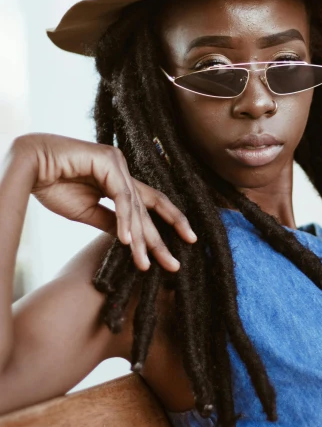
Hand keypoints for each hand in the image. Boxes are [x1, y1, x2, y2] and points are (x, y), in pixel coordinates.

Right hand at [13, 133, 196, 271]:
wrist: (29, 166)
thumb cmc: (53, 184)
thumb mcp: (86, 211)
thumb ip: (109, 222)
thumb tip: (130, 240)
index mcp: (119, 180)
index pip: (151, 203)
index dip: (170, 222)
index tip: (187, 243)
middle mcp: (123, 169)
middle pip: (150, 207)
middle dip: (160, 238)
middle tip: (174, 264)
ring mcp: (117, 163)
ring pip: (136, 207)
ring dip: (140, 238)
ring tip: (145, 263)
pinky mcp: (108, 161)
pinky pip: (121, 197)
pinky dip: (125, 220)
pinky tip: (127, 241)